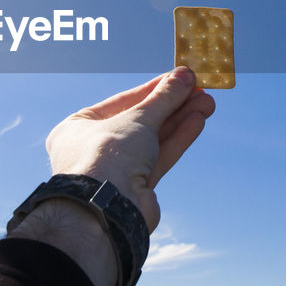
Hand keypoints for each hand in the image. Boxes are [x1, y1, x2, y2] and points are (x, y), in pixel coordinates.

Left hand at [45, 67, 216, 231]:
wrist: (105, 209)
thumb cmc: (106, 156)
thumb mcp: (137, 117)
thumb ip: (163, 98)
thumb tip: (184, 76)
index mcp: (78, 128)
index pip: (121, 102)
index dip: (153, 89)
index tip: (179, 77)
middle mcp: (93, 150)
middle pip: (140, 121)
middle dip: (172, 105)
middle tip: (199, 90)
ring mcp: (115, 172)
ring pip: (153, 141)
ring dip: (179, 121)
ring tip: (206, 103)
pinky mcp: (135, 190)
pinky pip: (158, 159)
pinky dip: (177, 140)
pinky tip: (197, 121)